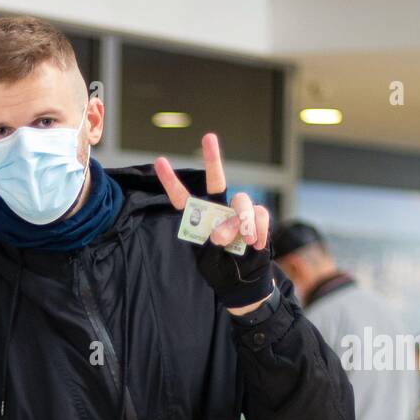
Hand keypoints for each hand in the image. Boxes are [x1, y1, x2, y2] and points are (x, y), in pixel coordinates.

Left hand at [154, 132, 273, 311]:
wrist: (244, 282)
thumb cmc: (220, 270)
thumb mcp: (209, 260)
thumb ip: (214, 243)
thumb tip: (227, 227)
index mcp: (199, 220)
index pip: (183, 198)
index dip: (171, 182)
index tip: (159, 161)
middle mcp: (218, 211)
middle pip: (217, 181)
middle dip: (213, 159)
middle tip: (208, 137)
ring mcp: (238, 213)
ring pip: (242, 200)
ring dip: (242, 221)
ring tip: (243, 240)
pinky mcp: (257, 219)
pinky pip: (260, 214)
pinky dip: (259, 230)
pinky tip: (256, 244)